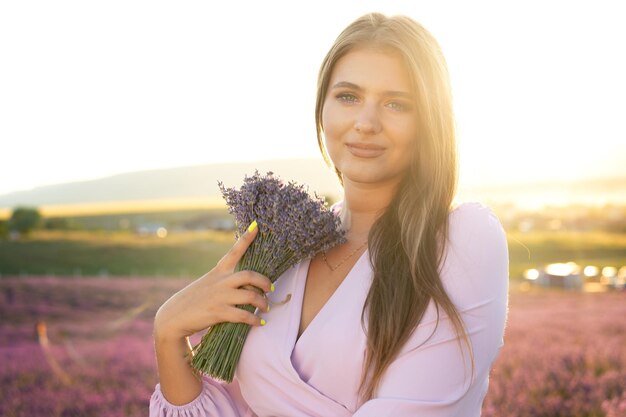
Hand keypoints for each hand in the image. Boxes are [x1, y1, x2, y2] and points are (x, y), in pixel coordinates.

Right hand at [154, 221, 272, 340]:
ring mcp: (220, 297)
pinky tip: (259, 323)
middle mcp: (221, 281)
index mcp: (218, 271)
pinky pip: (243, 315)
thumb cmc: (194, 300)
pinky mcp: (219, 312)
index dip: (246, 238)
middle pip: (249, 275)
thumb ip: (225, 281)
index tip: (257, 227)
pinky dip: (254, 320)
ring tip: (266, 308)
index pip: (234, 251)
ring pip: (250, 296)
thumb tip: (248, 286)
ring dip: (262, 303)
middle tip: (271, 288)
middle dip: (264, 281)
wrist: (174, 316)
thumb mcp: (208, 283)